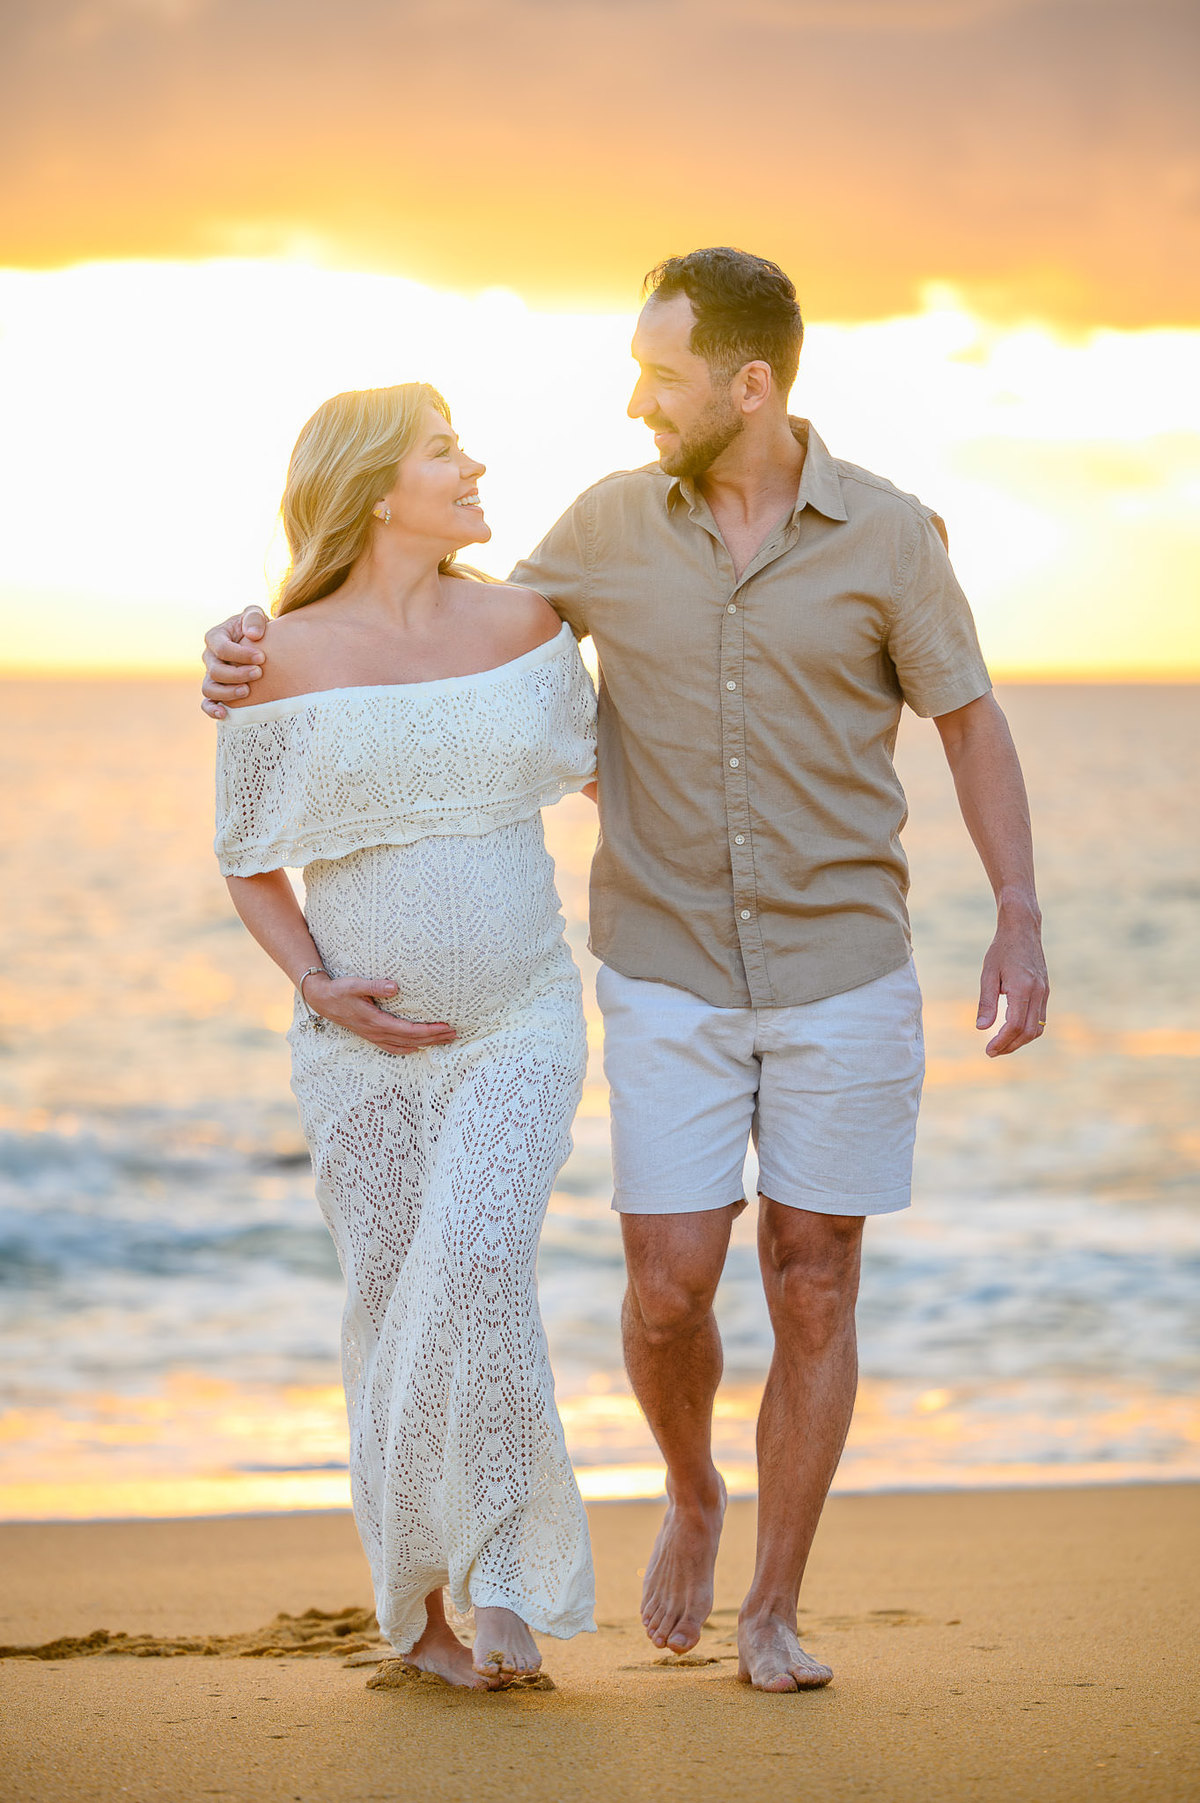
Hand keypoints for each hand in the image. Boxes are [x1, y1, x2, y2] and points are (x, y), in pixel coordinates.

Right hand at [201, 607, 269, 718]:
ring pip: (209, 689)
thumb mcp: (255, 616)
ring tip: (247, 691)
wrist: (261, 645)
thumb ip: (254, 619)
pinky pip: (207, 703)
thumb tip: (253, 635)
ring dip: (227, 692)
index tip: (261, 657)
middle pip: (215, 671)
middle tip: (259, 673)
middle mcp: (210, 658)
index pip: (221, 648)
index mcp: (215, 637)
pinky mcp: (217, 691)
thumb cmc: (256, 628)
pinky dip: (212, 710)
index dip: (240, 654)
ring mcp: (212, 676)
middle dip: (237, 674)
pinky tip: (224, 714)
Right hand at [303, 974, 456, 1053]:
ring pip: (405, 1045)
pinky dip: (408, 1049)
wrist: (321, 999)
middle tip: (455, 1034)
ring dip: (426, 1043)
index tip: (446, 1027)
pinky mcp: (371, 1034)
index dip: (429, 1031)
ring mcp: (373, 1035)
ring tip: (444, 1040)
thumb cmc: (338, 990)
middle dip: (434, 1038)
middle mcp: (376, 1032)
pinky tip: (418, 1048)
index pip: (409, 1030)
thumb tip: (395, 987)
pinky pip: (393, 1047)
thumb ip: (374, 986)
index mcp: (376, 1021)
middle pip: (412, 1040)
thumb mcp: (354, 985)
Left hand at [976, 897, 1048, 1056]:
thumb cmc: (1001, 950)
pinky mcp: (1045, 991)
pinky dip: (1028, 1030)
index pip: (1015, 1025)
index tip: (988, 1050)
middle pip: (1029, 1031)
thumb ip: (986, 1002)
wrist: (1022, 930)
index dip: (1002, 1041)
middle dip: (1011, 1046)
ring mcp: (1044, 993)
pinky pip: (1040, 1018)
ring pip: (1038, 1028)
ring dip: (1020, 1041)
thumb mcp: (988, 974)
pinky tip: (1012, 1031)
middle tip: (992, 1052)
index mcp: (1023, 988)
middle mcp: (1038, 992)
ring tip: (1001, 1045)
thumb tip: (981, 1028)